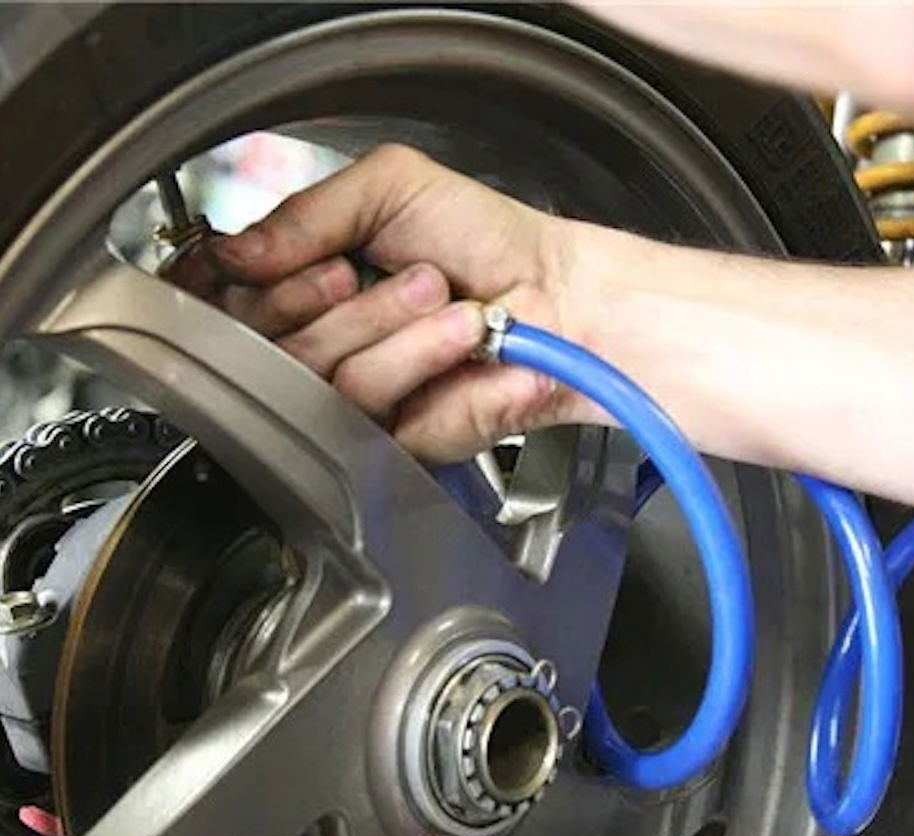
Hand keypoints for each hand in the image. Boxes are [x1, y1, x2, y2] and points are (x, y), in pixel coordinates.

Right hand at [173, 145, 618, 461]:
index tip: (314, 261)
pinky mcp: (388, 441)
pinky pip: (365, 411)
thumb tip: (232, 255)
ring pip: (317, 374)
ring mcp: (352, 398)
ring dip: (388, 322)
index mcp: (309, 284)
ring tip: (441, 298)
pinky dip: (419, 358)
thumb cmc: (484, 241)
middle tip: (388, 273)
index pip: (232, 299)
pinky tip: (457, 339)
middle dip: (331, 297)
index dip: (259, 283)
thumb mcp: (389, 188)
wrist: (553, 296)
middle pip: (263, 342)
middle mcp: (323, 343)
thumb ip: (304, 214)